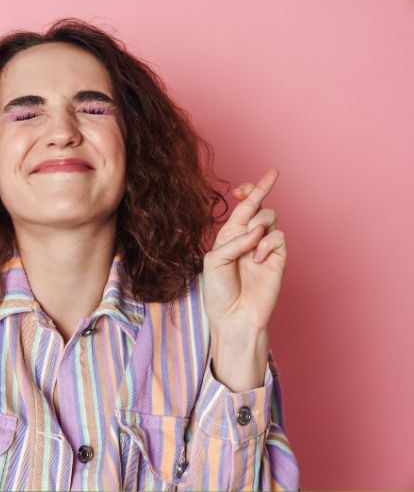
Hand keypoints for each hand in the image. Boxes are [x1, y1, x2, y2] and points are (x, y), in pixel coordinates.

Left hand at [203, 168, 286, 339]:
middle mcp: (248, 238)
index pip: (241, 208)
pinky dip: (267, 244)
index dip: (246, 192)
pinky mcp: (279, 258)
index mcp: (230, 236)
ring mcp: (265, 247)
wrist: (234, 317)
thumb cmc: (219, 292)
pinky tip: (258, 259)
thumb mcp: (215, 261)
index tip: (243, 186)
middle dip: (261, 189)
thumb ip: (233, 241)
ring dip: (259, 223)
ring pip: (270, 217)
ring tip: (251, 243)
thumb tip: (257, 230)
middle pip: (259, 205)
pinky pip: (279, 237)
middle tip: (271, 175)